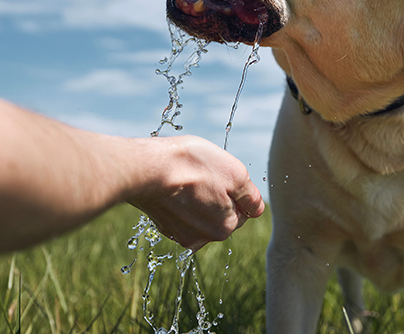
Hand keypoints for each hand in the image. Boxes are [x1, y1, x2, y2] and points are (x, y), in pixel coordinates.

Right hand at [128, 135, 264, 251]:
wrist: (145, 168)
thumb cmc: (192, 165)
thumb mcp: (235, 173)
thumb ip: (251, 195)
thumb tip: (258, 208)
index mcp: (224, 227)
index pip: (242, 209)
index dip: (234, 188)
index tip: (218, 174)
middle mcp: (203, 238)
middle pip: (221, 212)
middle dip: (216, 194)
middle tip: (201, 174)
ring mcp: (179, 234)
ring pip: (200, 213)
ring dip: (197, 197)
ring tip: (185, 178)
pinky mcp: (162, 225)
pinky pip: (179, 212)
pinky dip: (178, 200)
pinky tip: (172, 185)